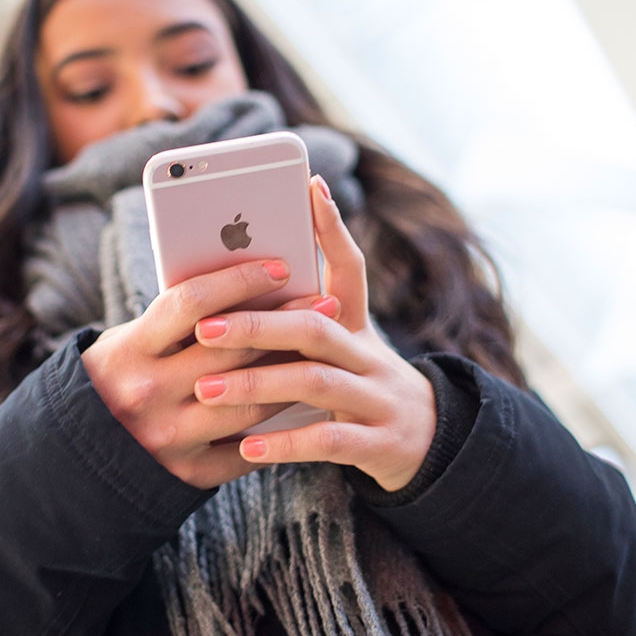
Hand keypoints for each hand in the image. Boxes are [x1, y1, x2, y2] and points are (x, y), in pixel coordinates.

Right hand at [81, 257, 338, 488]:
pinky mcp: (188, 473)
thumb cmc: (119, 378)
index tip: (281, 268)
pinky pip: (246, 446)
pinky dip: (277, 425)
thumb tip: (250, 286)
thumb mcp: (130, 341)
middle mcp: (147, 394)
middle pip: (232, 352)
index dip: (240, 281)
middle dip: (285, 323)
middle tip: (327, 305)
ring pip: (250, 401)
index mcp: (128, 351)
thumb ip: (178, 321)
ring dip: (293, 375)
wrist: (82, 455)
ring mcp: (168, 438)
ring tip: (323, 354)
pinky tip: (303, 403)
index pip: (191, 304)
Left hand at [190, 176, 437, 490]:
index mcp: (357, 325)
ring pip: (318, 382)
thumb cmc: (361, 386)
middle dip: (258, 325)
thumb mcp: (342, 349)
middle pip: (315, 326)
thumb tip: (239, 288)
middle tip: (205, 328)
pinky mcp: (379, 443)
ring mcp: (378, 399)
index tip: (308, 187)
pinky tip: (248, 447)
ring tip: (207, 390)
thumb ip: (298, 322)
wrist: (429, 443)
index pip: (350, 267)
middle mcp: (370, 355)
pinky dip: (287, 443)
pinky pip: (330, 440)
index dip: (333, 228)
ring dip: (258, 383)